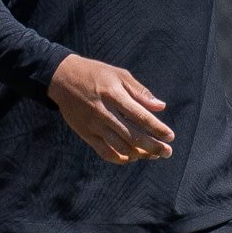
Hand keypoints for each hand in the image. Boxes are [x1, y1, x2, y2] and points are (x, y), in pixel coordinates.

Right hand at [48, 54, 176, 163]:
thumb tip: (160, 107)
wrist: (61, 78)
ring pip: (120, 147)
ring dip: (140, 154)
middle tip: (167, 152)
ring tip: (153, 155)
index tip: (170, 136)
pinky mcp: (85, 133)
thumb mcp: (120, 75)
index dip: (157, 129)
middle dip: (153, 147)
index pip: (141, 117)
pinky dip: (119, 158)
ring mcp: (93, 125)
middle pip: (132, 136)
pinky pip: (104, 152)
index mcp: (114, 95)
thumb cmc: (96, 74)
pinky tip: (131, 157)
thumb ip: (140, 92)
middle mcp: (103, 112)